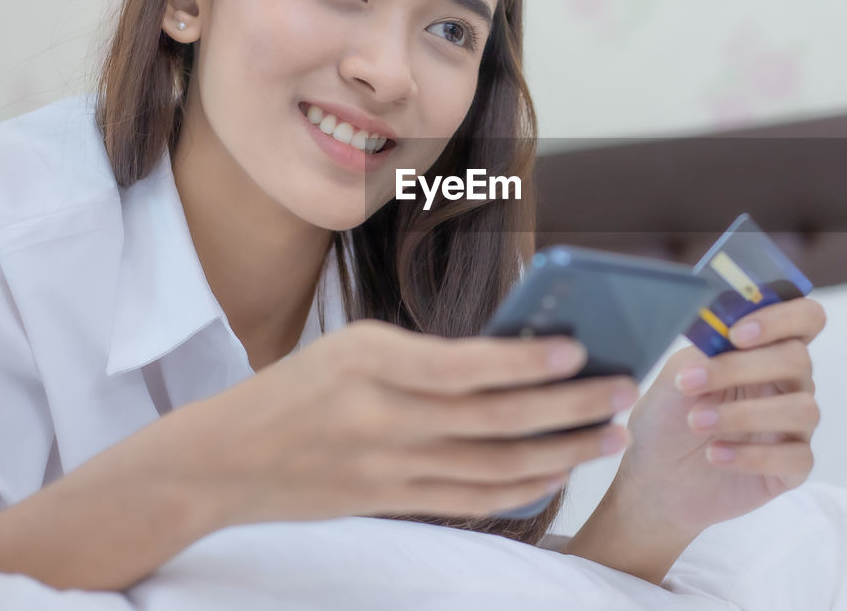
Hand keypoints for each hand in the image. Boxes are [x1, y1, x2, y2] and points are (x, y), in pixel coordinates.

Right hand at [174, 319, 636, 528]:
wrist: (223, 460)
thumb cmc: (298, 386)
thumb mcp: (355, 346)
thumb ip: (427, 356)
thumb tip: (517, 359)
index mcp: (369, 360)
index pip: (462, 365)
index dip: (524, 361)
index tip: (578, 351)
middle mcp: (381, 417)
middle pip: (495, 419)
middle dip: (570, 407)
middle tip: (623, 392)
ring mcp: (387, 467)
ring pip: (495, 465)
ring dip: (561, 453)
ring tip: (608, 436)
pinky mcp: (390, 500)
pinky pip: (471, 497)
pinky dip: (521, 488)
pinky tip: (558, 472)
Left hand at [610, 297, 824, 537]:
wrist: (653, 478)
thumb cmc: (667, 418)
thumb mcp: (678, 373)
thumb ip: (707, 347)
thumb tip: (727, 325)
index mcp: (766, 350)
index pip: (805, 318)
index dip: (782, 317)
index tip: (736, 334)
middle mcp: (789, 384)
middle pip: (798, 359)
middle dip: (741, 368)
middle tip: (691, 383)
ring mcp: (794, 427)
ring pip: (803, 409)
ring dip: (744, 414)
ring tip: (696, 422)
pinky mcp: (792, 469)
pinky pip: (795, 457)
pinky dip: (752, 456)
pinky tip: (714, 455)